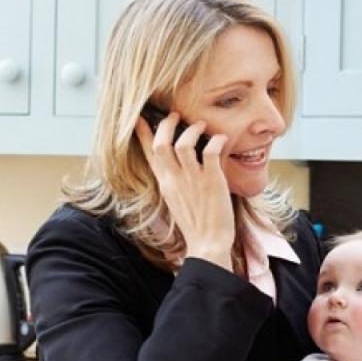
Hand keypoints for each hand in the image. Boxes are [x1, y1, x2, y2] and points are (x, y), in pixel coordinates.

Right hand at [134, 113, 233, 270]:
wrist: (208, 244)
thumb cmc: (196, 225)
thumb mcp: (178, 201)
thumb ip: (176, 181)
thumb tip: (182, 163)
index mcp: (165, 184)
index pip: (149, 154)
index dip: (144, 133)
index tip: (140, 118)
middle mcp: (175, 180)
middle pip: (161, 144)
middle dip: (166, 125)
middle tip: (176, 116)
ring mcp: (192, 181)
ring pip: (183, 144)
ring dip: (192, 130)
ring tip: (201, 126)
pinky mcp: (211, 182)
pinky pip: (210, 152)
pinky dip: (216, 141)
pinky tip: (221, 139)